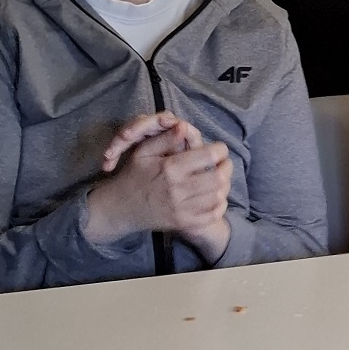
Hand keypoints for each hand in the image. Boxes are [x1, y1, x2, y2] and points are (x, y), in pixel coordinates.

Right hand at [85, 122, 231, 259]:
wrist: (121, 208)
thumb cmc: (134, 176)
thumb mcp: (143, 152)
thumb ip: (165, 139)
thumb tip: (184, 126)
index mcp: (170, 168)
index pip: (208, 156)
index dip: (220, 150)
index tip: (219, 148)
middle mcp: (178, 190)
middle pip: (218, 178)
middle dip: (227, 167)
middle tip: (224, 163)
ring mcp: (182, 210)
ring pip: (218, 196)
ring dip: (224, 185)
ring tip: (220, 178)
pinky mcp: (184, 223)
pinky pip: (213, 215)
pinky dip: (220, 204)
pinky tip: (214, 196)